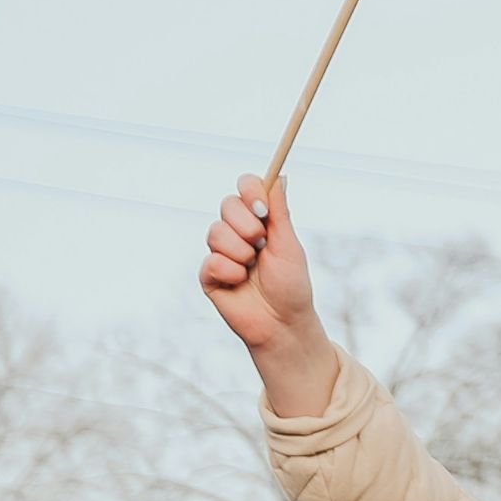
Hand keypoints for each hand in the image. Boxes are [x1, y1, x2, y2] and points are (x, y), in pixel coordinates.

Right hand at [200, 175, 335, 413]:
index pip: (246, 187)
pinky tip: (240, 283)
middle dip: (246, 226)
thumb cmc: (291, 285)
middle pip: (227, 204)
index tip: (262, 210)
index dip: (250, 191)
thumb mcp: (289, 245)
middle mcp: (238, 232)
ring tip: (252, 269)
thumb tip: (281, 176)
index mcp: (260, 221)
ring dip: (240, 252)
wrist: (282, 323)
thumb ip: (280, 212)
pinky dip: (230, 272)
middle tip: (261, 246)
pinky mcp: (209, 275)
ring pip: (216, 232)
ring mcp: (222, 252)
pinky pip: (211, 261)